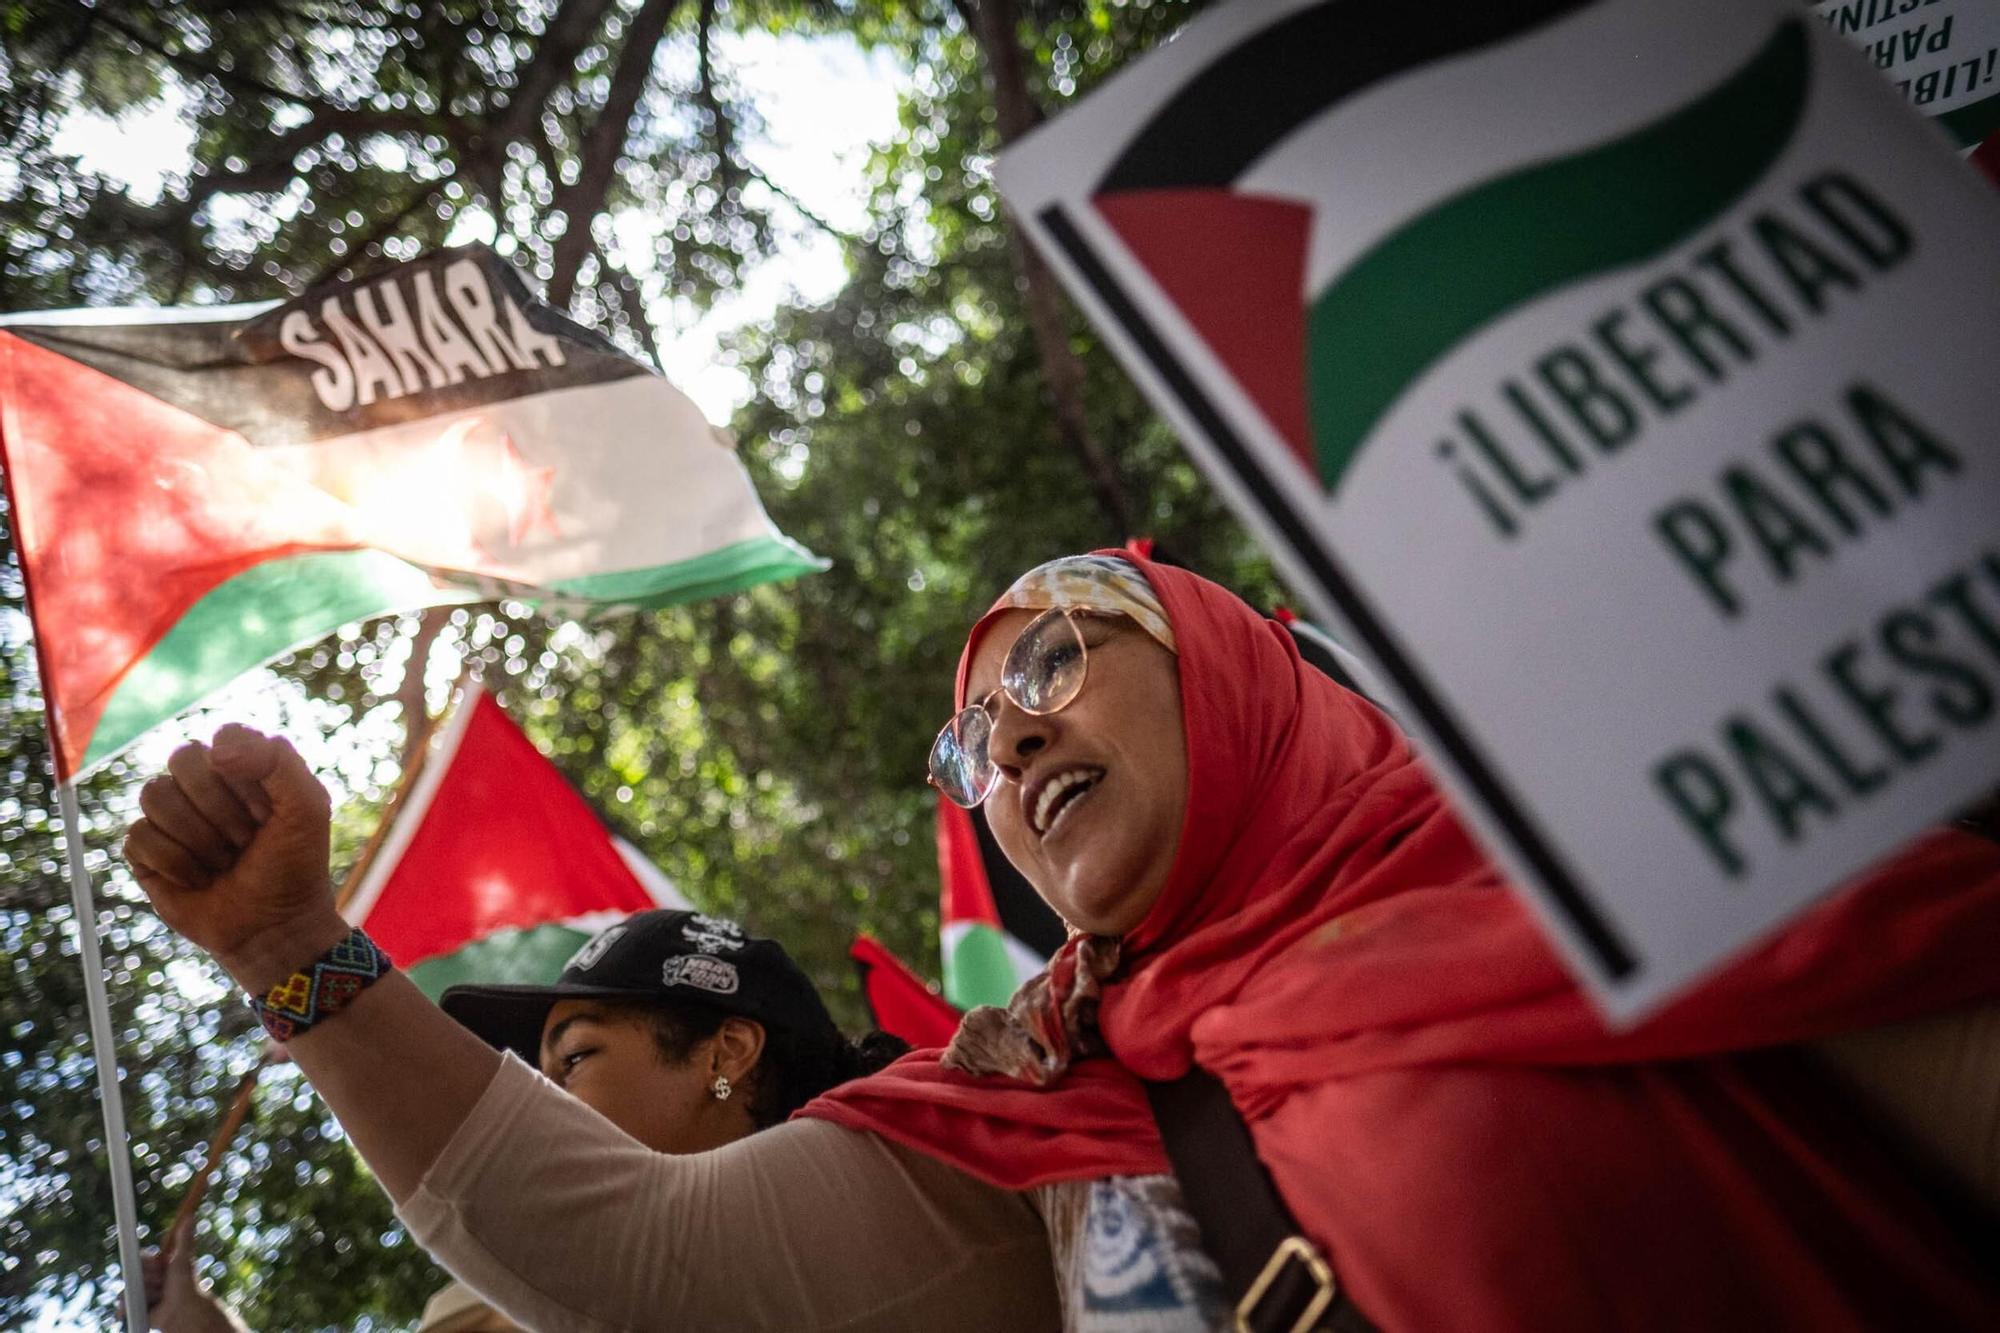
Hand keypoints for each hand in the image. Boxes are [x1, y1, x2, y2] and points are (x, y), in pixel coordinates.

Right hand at [124, 725, 345, 990]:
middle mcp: (202, 783)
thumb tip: (216, 751)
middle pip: (184, 759)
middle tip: (245, 840)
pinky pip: (140, 835)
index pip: (224, 737)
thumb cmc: (294, 865)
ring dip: (199, 838)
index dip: (244, 774)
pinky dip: (177, 863)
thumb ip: (277, 760)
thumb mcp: (307, 808)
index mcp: (243, 766)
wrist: (272, 926)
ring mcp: (171, 815)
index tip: (267, 812)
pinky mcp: (145, 849)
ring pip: (156, 794)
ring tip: (224, 861)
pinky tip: (200, 879)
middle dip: (221, 808)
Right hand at [139, 1214, 242, 1332]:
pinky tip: (144, 1307)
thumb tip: (190, 1217)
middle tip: (163, 1284)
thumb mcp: (183, 1260)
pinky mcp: (135, 1309)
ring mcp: (140, 1294)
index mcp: (155, 1266)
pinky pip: (122, 1307)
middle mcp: (146, 1279)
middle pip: (133, 1274)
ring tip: (160, 1297)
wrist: (184, 1311)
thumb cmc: (186, 1284)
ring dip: (146, 1294)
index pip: (139, 1259)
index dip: (147, 1264)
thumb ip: (184, 1239)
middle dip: (148, 1279)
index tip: (158, 1267)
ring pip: (128, 1290)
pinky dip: (128, 1309)